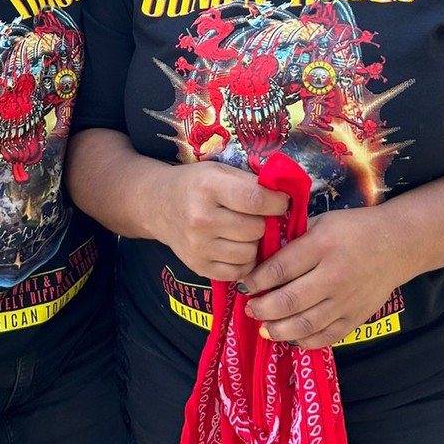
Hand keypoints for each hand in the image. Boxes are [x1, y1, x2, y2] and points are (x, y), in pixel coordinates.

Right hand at [153, 160, 289, 281]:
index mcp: (208, 188)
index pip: (256, 200)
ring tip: (243, 231)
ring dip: (253, 243)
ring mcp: (198, 247)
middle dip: (262, 222)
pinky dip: (243, 261)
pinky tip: (234, 246)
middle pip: (256, 229)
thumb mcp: (219, 171)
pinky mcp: (198, 267)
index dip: (277, 202)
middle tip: (255, 216)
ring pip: (251, 253)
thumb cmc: (194, 184)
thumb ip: (251, 183)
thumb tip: (287, 199)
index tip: (281, 202)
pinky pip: (239, 272)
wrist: (157, 205)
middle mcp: (201, 219)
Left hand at [239, 206, 406, 348]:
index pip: (280, 268)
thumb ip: (292, 237)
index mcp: (322, 245)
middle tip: (250, 308)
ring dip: (278, 330)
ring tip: (264, 327)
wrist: (396, 245)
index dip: (256, 280)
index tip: (243, 284)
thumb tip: (259, 254)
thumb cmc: (352, 230)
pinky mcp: (355, 318)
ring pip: (305, 324)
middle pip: (289, 301)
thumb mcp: (321, 223)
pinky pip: (325, 337)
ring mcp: (346, 300)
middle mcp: (334, 275)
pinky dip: (303, 341)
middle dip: (262, 308)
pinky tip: (289, 337)